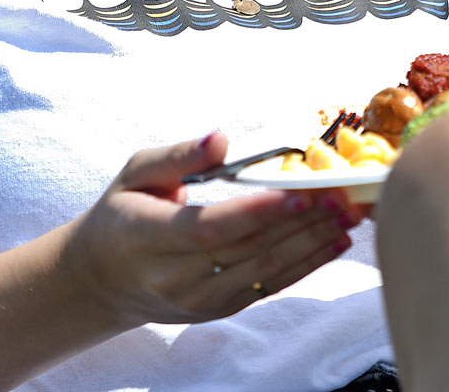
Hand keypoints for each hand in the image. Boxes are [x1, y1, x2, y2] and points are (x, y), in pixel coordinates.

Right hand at [64, 132, 356, 331]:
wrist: (102, 279)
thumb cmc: (122, 213)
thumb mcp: (136, 172)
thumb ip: (178, 155)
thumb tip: (221, 138)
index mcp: (145, 236)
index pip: (207, 229)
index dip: (255, 213)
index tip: (295, 192)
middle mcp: (172, 276)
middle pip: (245, 251)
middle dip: (298, 224)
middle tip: (338, 197)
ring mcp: (196, 300)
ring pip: (262, 272)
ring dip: (310, 245)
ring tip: (346, 217)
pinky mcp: (217, 309)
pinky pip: (266, 287)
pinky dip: (304, 265)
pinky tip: (332, 244)